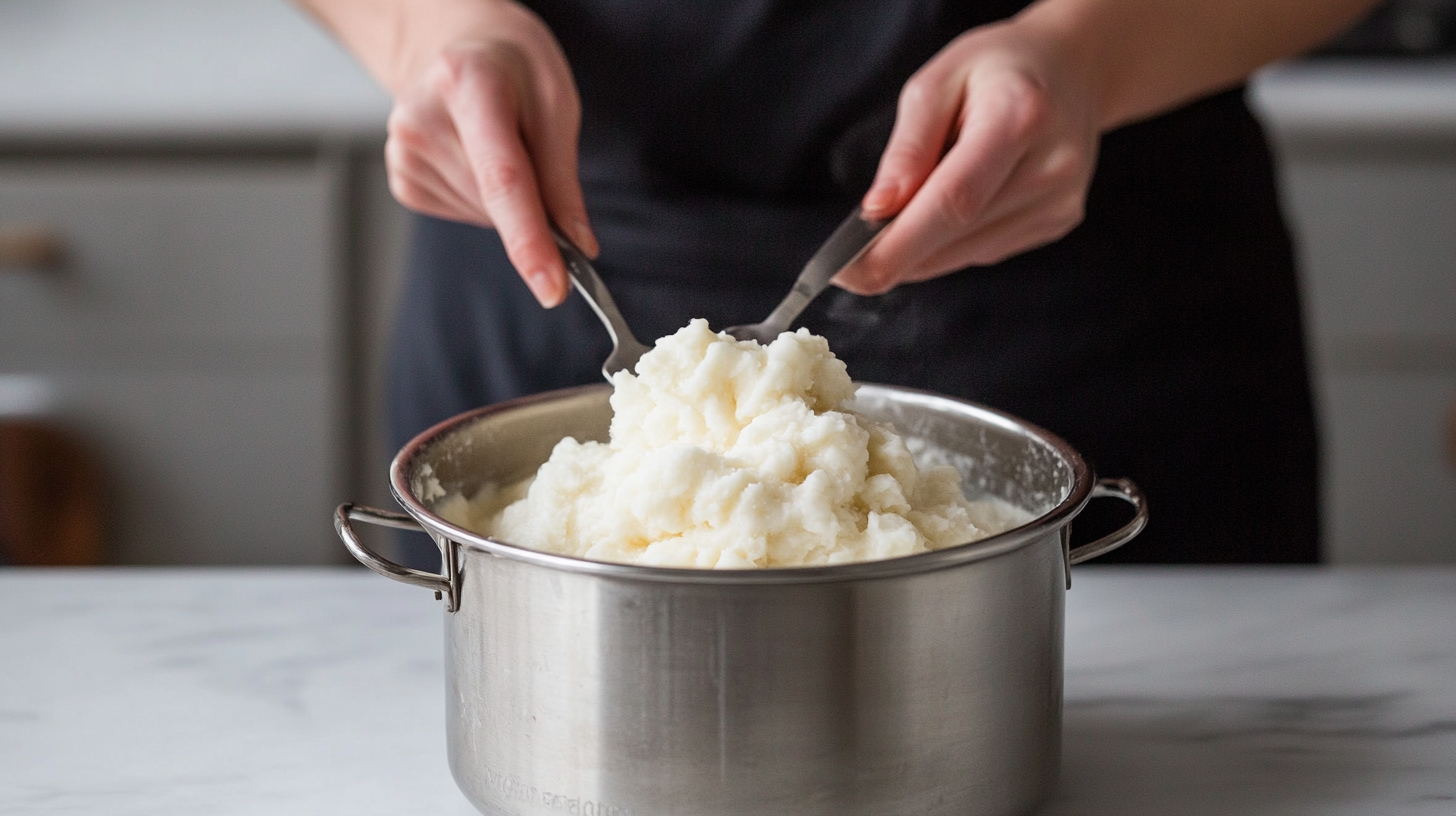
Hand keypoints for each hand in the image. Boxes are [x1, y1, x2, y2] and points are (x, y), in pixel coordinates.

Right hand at [383, 0, 594, 306]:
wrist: (458, 47)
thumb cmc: (512, 68)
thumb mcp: (555, 101)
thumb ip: (562, 177)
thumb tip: (577, 246)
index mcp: (467, 85)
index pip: (502, 180)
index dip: (529, 241)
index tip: (553, 288)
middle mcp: (422, 119)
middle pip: (496, 204)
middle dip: (532, 206)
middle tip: (532, 151)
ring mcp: (403, 152)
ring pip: (483, 217)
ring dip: (506, 200)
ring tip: (497, 142)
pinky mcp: (402, 179)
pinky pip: (463, 215)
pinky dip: (484, 201)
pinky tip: (475, 158)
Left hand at [837, 17, 1099, 294]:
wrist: (1070, 69)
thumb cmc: (995, 69)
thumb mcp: (936, 82)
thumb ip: (907, 148)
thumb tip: (878, 211)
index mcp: (1019, 117)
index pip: (953, 202)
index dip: (896, 245)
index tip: (848, 271)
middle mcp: (1051, 166)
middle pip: (957, 234)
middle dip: (895, 255)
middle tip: (849, 262)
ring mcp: (1060, 201)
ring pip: (967, 254)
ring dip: (922, 250)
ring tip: (905, 215)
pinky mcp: (1058, 222)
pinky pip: (985, 251)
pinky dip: (953, 242)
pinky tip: (953, 208)